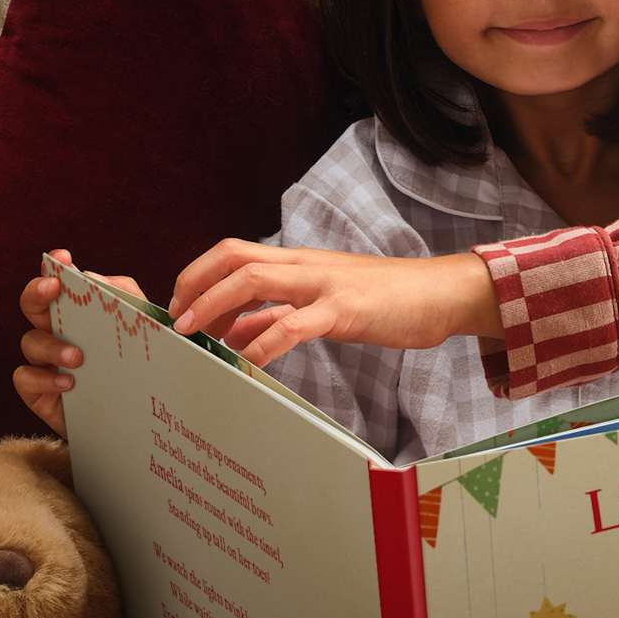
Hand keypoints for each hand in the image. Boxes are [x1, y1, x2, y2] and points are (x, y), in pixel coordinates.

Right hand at [13, 249, 147, 438]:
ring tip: (76, 357)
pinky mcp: (40, 393)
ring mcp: (46, 362)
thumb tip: (93, 278)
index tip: (62, 258)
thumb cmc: (141, 366)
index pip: (60, 283)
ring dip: (50, 345)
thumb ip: (126, 297)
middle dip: (37, 293)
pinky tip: (68, 383)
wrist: (143, 418)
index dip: (55, 267)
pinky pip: (24, 378)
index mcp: (80, 313)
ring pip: (29, 341)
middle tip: (53, 289)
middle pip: (32, 305)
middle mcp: (57, 332)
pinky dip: (42, 378)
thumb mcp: (145, 328)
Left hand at [168, 240, 503, 367]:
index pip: (233, 252)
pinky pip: (294, 324)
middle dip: (194, 284)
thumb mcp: (324, 305)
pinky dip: (263, 344)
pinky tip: (246, 364)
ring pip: (254, 279)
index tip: (180, 307)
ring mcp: (325, 283)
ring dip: (215, 305)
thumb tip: (235, 332)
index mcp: (298, 263)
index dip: (198, 275)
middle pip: (233, 256)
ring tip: (194, 336)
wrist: (443, 294)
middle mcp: (305, 265)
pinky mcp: (346, 309)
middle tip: (175, 320)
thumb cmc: (386, 302)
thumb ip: (279, 315)